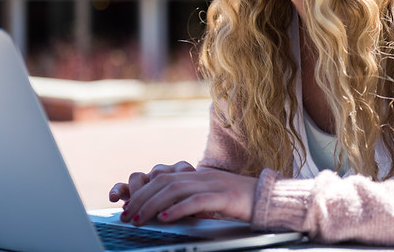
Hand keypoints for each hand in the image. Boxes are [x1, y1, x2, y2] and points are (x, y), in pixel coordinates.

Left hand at [109, 163, 256, 225]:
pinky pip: (196, 201)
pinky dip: (178, 209)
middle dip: (140, 199)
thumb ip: (188, 198)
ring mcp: (212, 184)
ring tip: (139, 219)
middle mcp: (200, 175)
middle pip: (162, 182)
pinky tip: (165, 219)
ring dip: (152, 205)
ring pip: (174, 190)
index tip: (126, 206)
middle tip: (126, 215)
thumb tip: (163, 210)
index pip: (161, 178)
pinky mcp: (223, 196)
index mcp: (195, 174)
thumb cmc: (236, 200)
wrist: (267, 197)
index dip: (141, 191)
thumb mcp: (208, 196)